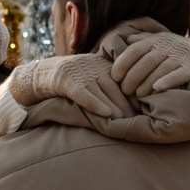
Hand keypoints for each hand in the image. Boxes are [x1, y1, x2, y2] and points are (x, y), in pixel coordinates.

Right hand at [9, 54, 132, 117]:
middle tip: (140, 124)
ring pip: (103, 94)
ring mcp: (81, 74)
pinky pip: (84, 95)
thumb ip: (110, 85)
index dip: (134, 99)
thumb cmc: (73, 79)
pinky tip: (106, 114)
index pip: (124, 83)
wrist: (43, 73)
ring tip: (127, 124)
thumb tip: (133, 104)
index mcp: (104, 66)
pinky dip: (95, 104)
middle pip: (117, 90)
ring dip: (116, 109)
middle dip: (128, 107)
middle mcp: (95, 68)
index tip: (146, 113)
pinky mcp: (68, 82)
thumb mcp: (94, 75)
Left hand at [109, 32, 189, 101]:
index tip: (114, 77)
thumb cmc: (177, 53)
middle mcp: (167, 46)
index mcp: (156, 41)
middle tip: (125, 91)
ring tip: (138, 96)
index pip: (135, 50)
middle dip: (133, 77)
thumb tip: (126, 40)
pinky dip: (168, 80)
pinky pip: (179, 74)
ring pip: (161, 68)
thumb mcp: (160, 43)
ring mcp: (181, 56)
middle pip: (146, 61)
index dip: (123, 63)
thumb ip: (143, 41)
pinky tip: (158, 89)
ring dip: (147, 82)